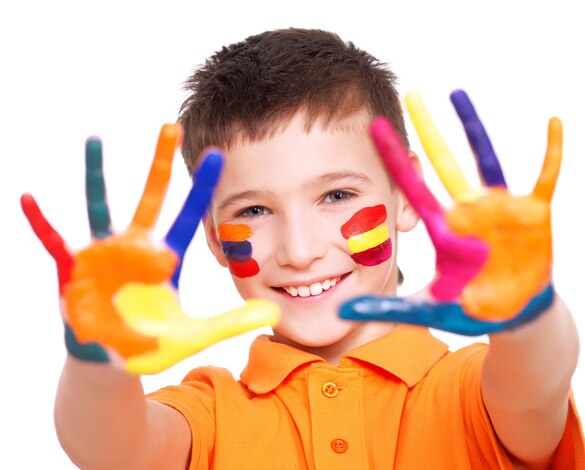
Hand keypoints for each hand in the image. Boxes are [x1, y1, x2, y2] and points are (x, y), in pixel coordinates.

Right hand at [21, 124, 279, 373]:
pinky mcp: (75, 270)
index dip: (203, 188)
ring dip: (98, 174)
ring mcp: (104, 255)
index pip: (191, 217)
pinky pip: (55, 242)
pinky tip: (28, 199)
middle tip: (171, 125)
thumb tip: (277, 313)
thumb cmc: (151, 344)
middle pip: (152, 198)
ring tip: (96, 140)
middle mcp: (136, 248)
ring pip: (101, 207)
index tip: (217, 154)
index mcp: (166, 259)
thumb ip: (233, 322)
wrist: (112, 362)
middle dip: (161, 164)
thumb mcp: (196, 335)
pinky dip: (41, 223)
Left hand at [340, 90, 559, 334]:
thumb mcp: (427, 308)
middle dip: (427, 132)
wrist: (513, 314)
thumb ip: (386, 309)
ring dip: (473, 128)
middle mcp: (468, 211)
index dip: (394, 160)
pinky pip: (545, 176)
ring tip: (457, 94)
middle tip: (410, 95)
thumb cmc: (469, 308)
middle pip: (444, 164)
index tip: (375, 129)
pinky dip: (551, 152)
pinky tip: (553, 123)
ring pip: (486, 160)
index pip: (412, 188)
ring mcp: (500, 209)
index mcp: (444, 229)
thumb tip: (341, 312)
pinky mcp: (533, 214)